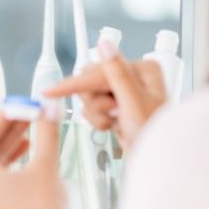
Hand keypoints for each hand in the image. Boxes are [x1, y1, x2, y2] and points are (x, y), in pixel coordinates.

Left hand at [0, 112, 77, 208]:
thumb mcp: (46, 165)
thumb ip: (46, 132)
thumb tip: (49, 109)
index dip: (3, 117)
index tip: (17, 106)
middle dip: (8, 133)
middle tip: (25, 117)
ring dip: (8, 151)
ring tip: (29, 137)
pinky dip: (6, 172)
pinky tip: (24, 162)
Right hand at [45, 41, 165, 149]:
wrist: (158, 164)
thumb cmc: (154, 138)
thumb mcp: (134, 104)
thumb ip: (117, 73)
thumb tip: (105, 44)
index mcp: (142, 69)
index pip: (98, 72)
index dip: (74, 84)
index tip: (50, 91)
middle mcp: (133, 76)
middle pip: (90, 82)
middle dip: (96, 103)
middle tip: (114, 114)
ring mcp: (124, 92)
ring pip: (90, 96)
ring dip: (98, 114)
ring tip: (117, 123)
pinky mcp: (116, 106)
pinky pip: (94, 108)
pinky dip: (100, 120)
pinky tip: (115, 126)